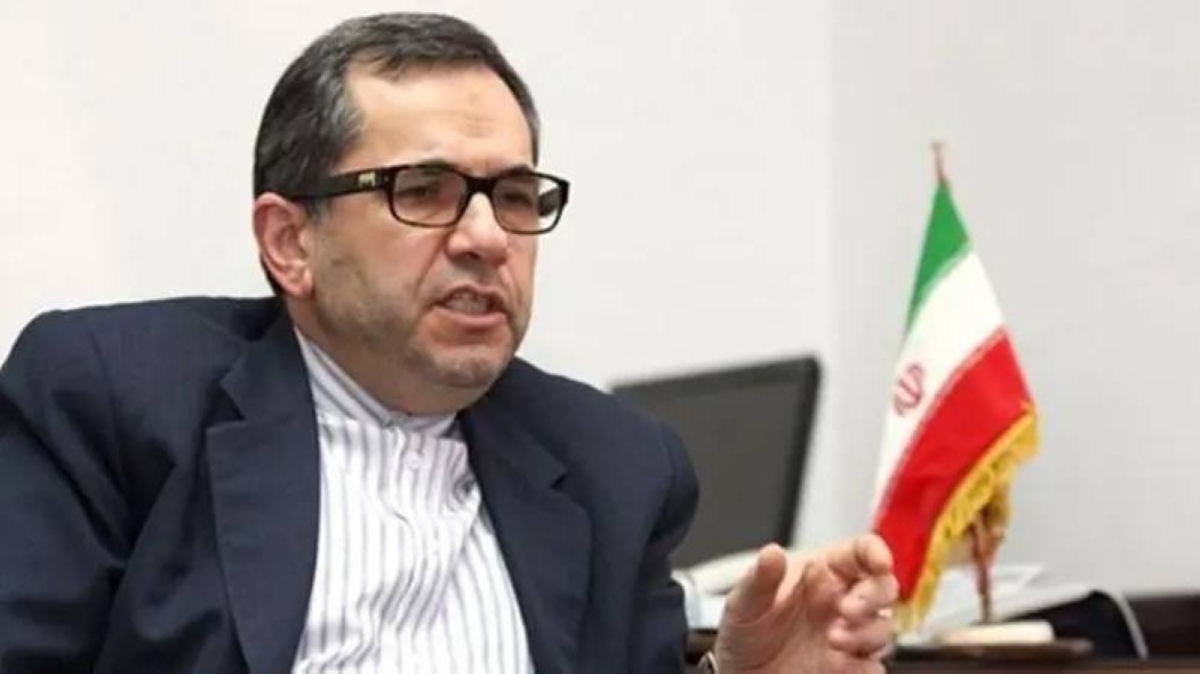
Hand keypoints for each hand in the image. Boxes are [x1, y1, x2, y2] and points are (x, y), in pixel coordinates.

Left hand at [713, 534, 897, 672]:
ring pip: (882, 626)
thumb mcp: (743, 603)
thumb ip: (759, 579)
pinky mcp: (848, 668)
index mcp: (821, 573)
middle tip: (847, 608)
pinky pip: (873, 666)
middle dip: (875, 594)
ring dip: (867, 632)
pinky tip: (847, 666)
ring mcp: (848, 635)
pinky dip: (867, 667)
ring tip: (835, 638)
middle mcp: (840, 601)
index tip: (880, 561)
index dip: (875, 552)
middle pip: (882, 587)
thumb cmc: (746, 631)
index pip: (858, 553)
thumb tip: (772, 552)